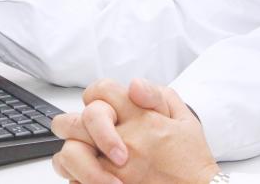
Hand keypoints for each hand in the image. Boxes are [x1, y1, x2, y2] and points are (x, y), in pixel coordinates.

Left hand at [51, 78, 219, 183]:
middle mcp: (125, 142)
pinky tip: (90, 178)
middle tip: (74, 130)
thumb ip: (157, 95)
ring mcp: (114, 171)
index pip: (100, 91)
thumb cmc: (191, 161)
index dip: (95, 95)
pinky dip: (77, 179)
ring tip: (80, 157)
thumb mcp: (185, 118)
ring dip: (70, 154)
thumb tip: (132, 85)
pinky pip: (75, 183)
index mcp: (142, 119)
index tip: (100, 106)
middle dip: (69, 123)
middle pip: (74, 122)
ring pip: (69, 155)